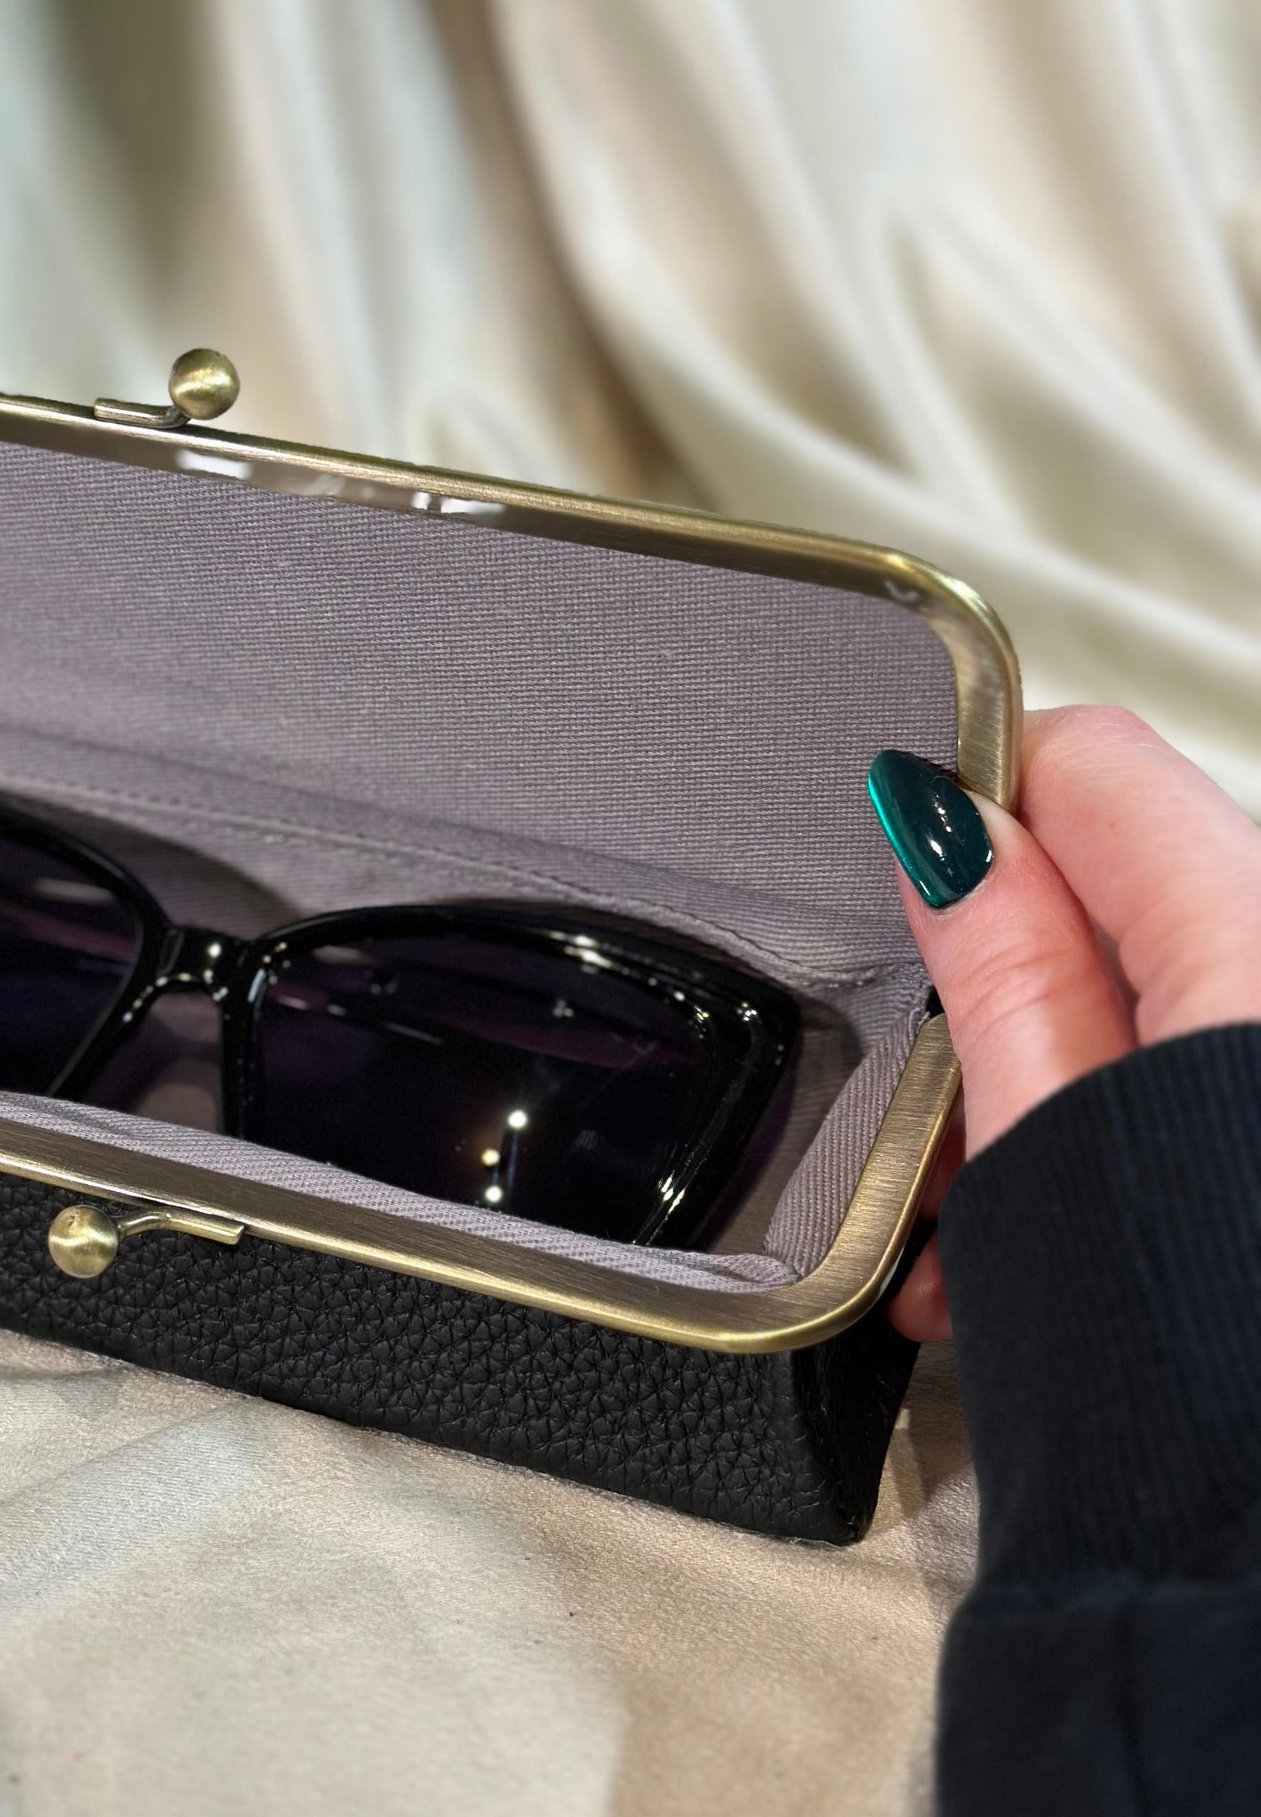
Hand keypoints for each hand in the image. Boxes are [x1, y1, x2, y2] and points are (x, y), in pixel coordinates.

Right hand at [877, 707, 1260, 1341]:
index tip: (908, 893)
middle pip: (1125, 897)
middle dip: (1003, 984)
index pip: (1095, 767)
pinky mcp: (1255, 1136)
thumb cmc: (1185, 1366)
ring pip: (1155, 1006)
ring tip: (968, 1220)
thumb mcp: (1045, 1144)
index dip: (979, 811)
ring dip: (1047, 1085)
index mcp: (1247, 946)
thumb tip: (948, 822)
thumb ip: (1001, 961)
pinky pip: (1194, 1085)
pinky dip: (1109, 1140)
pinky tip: (1035, 1249)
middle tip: (931, 1100)